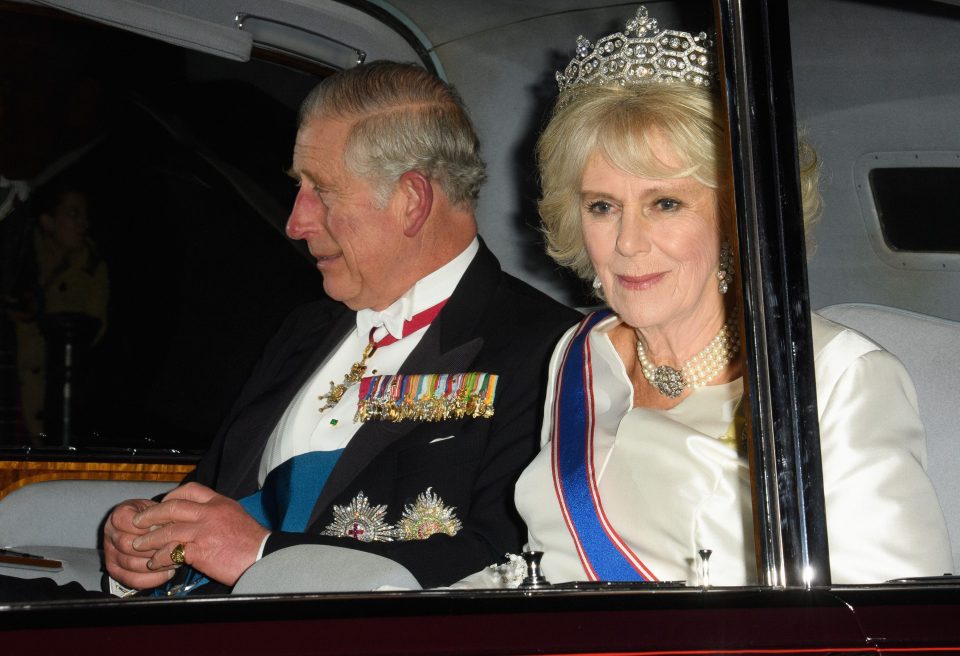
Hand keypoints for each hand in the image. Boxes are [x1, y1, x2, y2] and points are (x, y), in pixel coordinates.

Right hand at [103, 498, 175, 589]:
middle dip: (153, 547)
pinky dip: (153, 578)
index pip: (126, 522)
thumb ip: (159, 514)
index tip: (163, 528)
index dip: (146, 527)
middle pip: (127, 545)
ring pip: (131, 564)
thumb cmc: (153, 518)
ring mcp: (110, 555)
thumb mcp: (155, 508)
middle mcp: (110, 535)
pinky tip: (168, 572)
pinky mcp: (115, 572)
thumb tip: (167, 526)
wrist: (145, 529)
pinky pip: (133, 580)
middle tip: (172, 547)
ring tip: (174, 559)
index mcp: (117, 516)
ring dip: (156, 563)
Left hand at [130, 482, 268, 585]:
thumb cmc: (252, 541)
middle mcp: (210, 513)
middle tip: (139, 523)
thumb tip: (198, 518)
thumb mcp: (236, 516)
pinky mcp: (200, 551)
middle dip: (152, 515)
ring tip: (139, 546)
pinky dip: (160, 557)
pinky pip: (172, 551)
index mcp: (219, 503)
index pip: (190, 490)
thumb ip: (216, 514)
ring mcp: (204, 531)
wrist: (262, 556)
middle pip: (173, 507)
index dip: (171, 496)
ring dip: (150, 539)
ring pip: (168, 530)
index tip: (162, 503)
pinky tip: (155, 562)